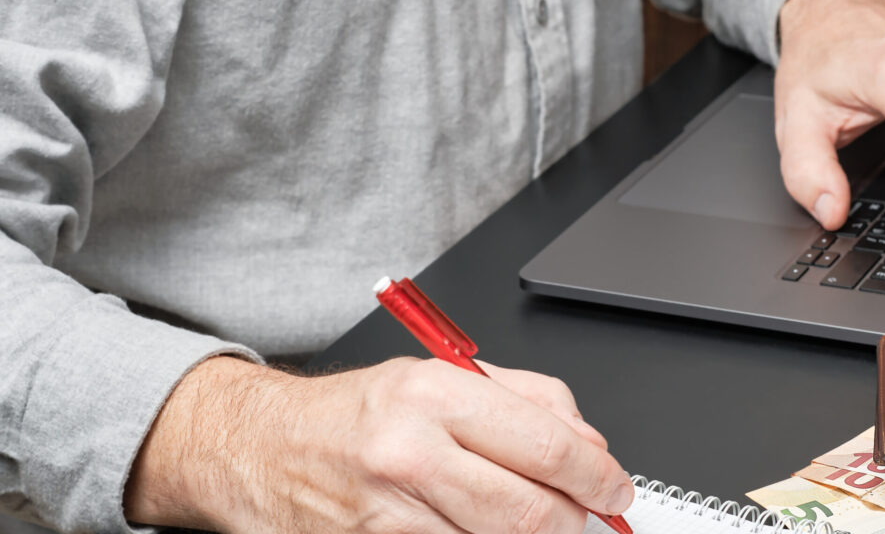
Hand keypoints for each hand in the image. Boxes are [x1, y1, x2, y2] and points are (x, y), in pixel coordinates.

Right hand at [125, 356, 633, 532]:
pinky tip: (485, 531)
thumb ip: (527, 401)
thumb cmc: (353, 414)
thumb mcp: (440, 377)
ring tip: (536, 521)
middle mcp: (410, 455)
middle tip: (588, 514)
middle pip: (532, 513)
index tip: (614, 487)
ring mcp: (388, 517)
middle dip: (575, 521)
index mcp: (434, 396)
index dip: (599, 476)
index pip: (548, 447)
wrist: (259, 449)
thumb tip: (589, 443)